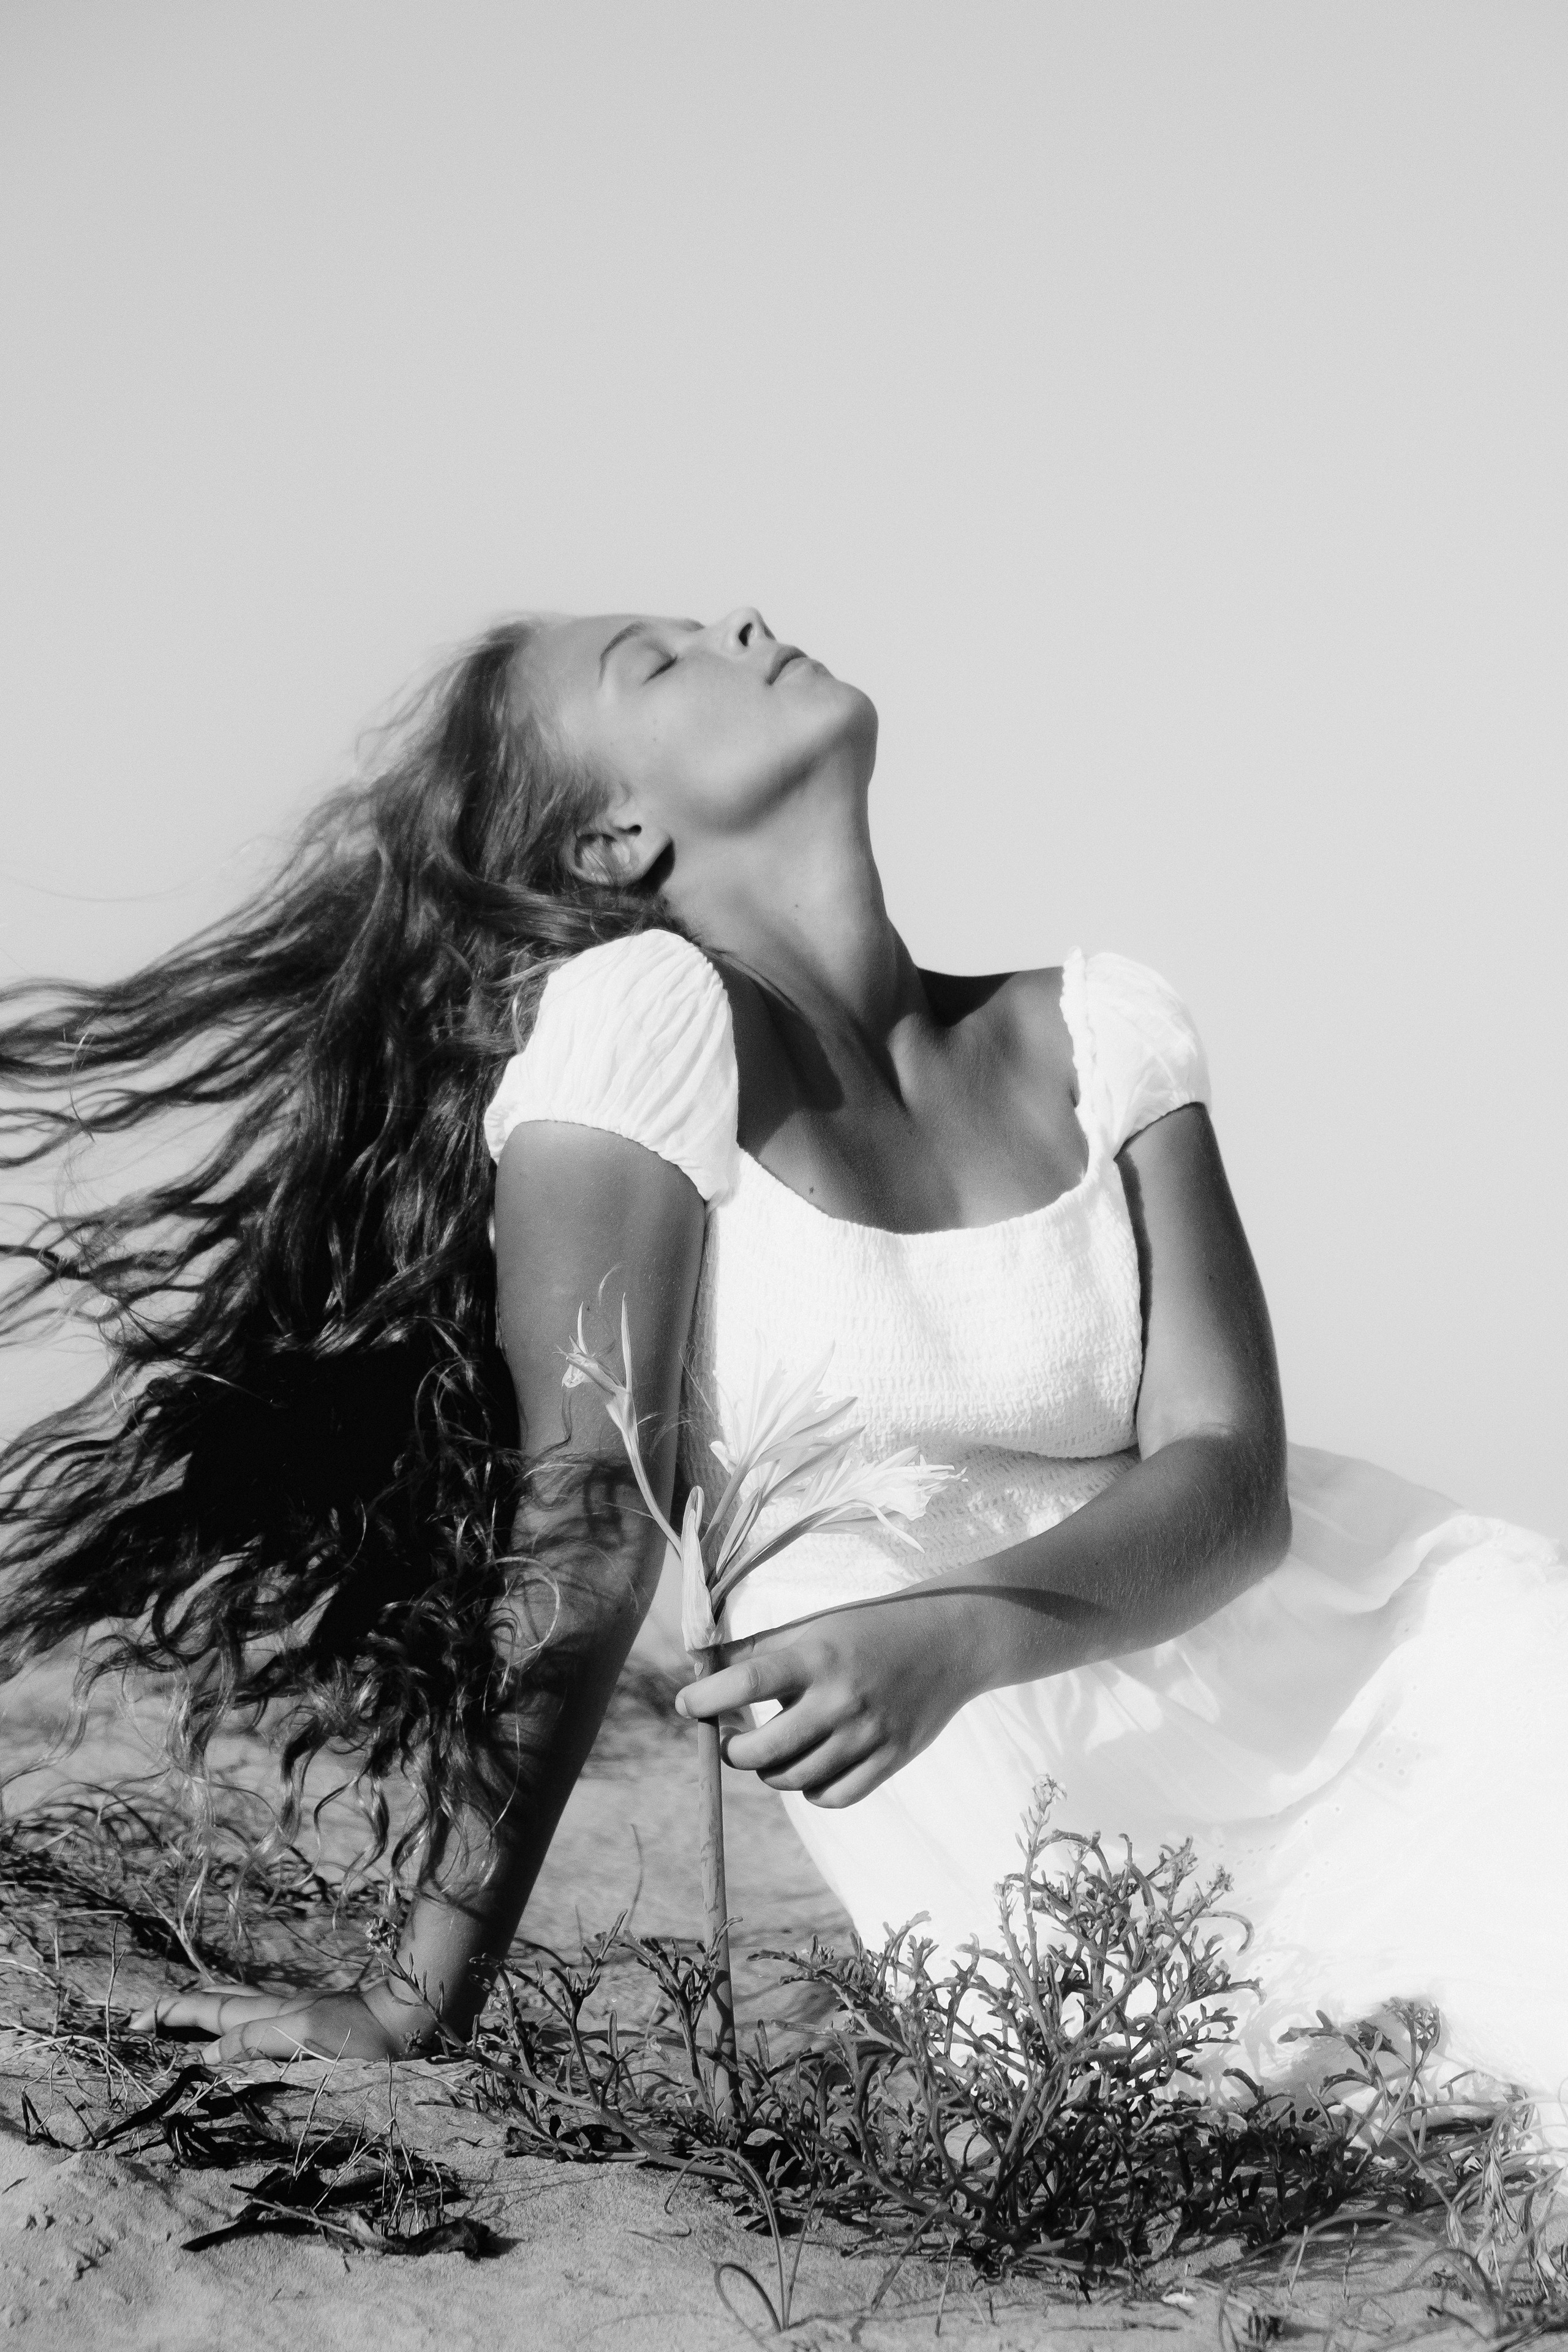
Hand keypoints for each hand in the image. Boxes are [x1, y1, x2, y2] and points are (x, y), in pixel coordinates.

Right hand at [128, 1982, 427, 2063]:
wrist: (411, 2021)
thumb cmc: (364, 2037)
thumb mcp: (306, 2039)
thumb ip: (255, 2042)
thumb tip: (205, 2053)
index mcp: (270, 2014)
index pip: (209, 2011)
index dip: (170, 2014)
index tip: (132, 2022)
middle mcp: (277, 2010)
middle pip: (216, 2001)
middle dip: (176, 2008)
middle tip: (139, 2019)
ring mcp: (294, 2015)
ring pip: (236, 2006)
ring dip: (201, 2010)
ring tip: (175, 2019)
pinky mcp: (310, 2025)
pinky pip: (257, 2020)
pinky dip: (231, 2021)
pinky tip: (234, 2030)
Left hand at [676, 1590, 980, 1807]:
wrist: (949, 1641)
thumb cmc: (868, 1630)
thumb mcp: (815, 1627)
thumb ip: (759, 1650)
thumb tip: (701, 1671)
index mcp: (818, 1655)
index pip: (746, 1682)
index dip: (706, 1698)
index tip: (686, 1704)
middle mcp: (841, 1698)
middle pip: (763, 1750)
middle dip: (733, 1750)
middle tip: (731, 1739)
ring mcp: (868, 1734)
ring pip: (792, 1779)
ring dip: (770, 1771)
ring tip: (774, 1749)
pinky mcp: (890, 1759)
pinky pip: (832, 1797)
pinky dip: (810, 1789)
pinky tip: (810, 1766)